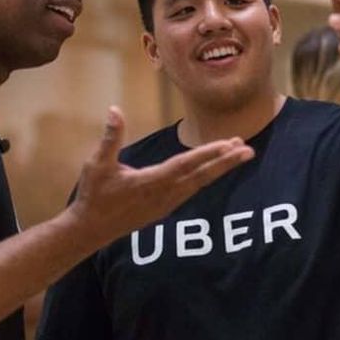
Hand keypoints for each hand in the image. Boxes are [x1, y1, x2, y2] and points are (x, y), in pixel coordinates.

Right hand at [69, 107, 253, 246]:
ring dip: (219, 168)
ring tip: (239, 154)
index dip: (208, 154)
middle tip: (248, 150)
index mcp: (151, 182)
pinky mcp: (165, 209)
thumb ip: (110, 137)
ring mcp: (166, 204)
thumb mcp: (98, 164)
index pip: (185, 165)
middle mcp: (164, 195)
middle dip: (226, 162)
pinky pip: (192, 191)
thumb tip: (115, 109)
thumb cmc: (94, 195)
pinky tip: (215, 169)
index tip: (229, 145)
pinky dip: (207, 178)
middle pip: (202, 176)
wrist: (91, 230)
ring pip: (200, 184)